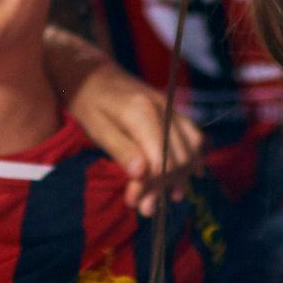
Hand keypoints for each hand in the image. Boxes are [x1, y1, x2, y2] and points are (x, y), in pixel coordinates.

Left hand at [65, 59, 205, 215]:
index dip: (150, 186)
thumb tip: (142, 173)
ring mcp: (171, 107)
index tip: (133, 202)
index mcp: (142, 112)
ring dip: (181, 176)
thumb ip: (121, 149)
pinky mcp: (173, 110)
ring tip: (167, 198)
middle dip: (164, 186)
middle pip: (178, 157)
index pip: (160, 159)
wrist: (91, 73)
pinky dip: (194, 157)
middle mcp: (163, 108)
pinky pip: (194, 135)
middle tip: (146, 209)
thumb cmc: (89, 102)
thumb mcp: (96, 128)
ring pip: (191, 148)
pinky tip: (188, 176)